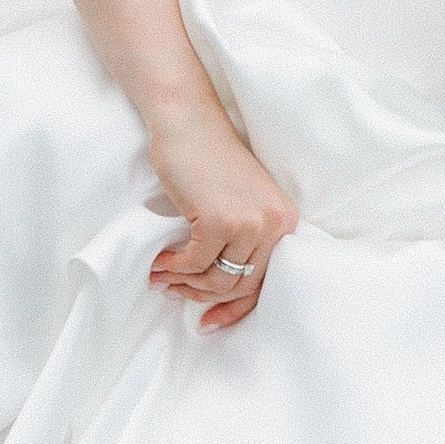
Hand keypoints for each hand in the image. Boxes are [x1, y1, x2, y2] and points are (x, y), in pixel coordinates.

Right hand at [145, 105, 295, 333]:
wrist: (188, 122)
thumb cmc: (208, 160)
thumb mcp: (240, 202)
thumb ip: (243, 239)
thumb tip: (222, 291)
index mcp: (285, 221)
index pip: (266, 281)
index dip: (235, 308)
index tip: (210, 321)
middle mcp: (274, 224)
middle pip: (241, 284)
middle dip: (204, 296)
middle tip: (177, 292)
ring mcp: (248, 222)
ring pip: (217, 279)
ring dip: (185, 283)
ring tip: (164, 276)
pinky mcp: (218, 220)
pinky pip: (194, 263)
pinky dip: (173, 267)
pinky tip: (159, 262)